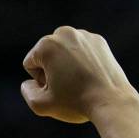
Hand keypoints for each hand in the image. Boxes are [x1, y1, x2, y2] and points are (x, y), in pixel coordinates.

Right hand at [20, 26, 138, 123]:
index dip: (39, 81)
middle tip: (68, 85)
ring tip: (80, 81)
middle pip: (46, 55)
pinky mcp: (99, 41)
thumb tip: (30, 82)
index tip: (56, 88)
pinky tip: (90, 76)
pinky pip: (80, 51)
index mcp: (46, 44)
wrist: (111, 101)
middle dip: (51, 70)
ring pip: (63, 52)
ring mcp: (84, 35)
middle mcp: (64, 33)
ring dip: (66, 65)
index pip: (30, 64)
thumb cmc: (75, 102)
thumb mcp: (40, 104)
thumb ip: (27, 91)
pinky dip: (81, 62)